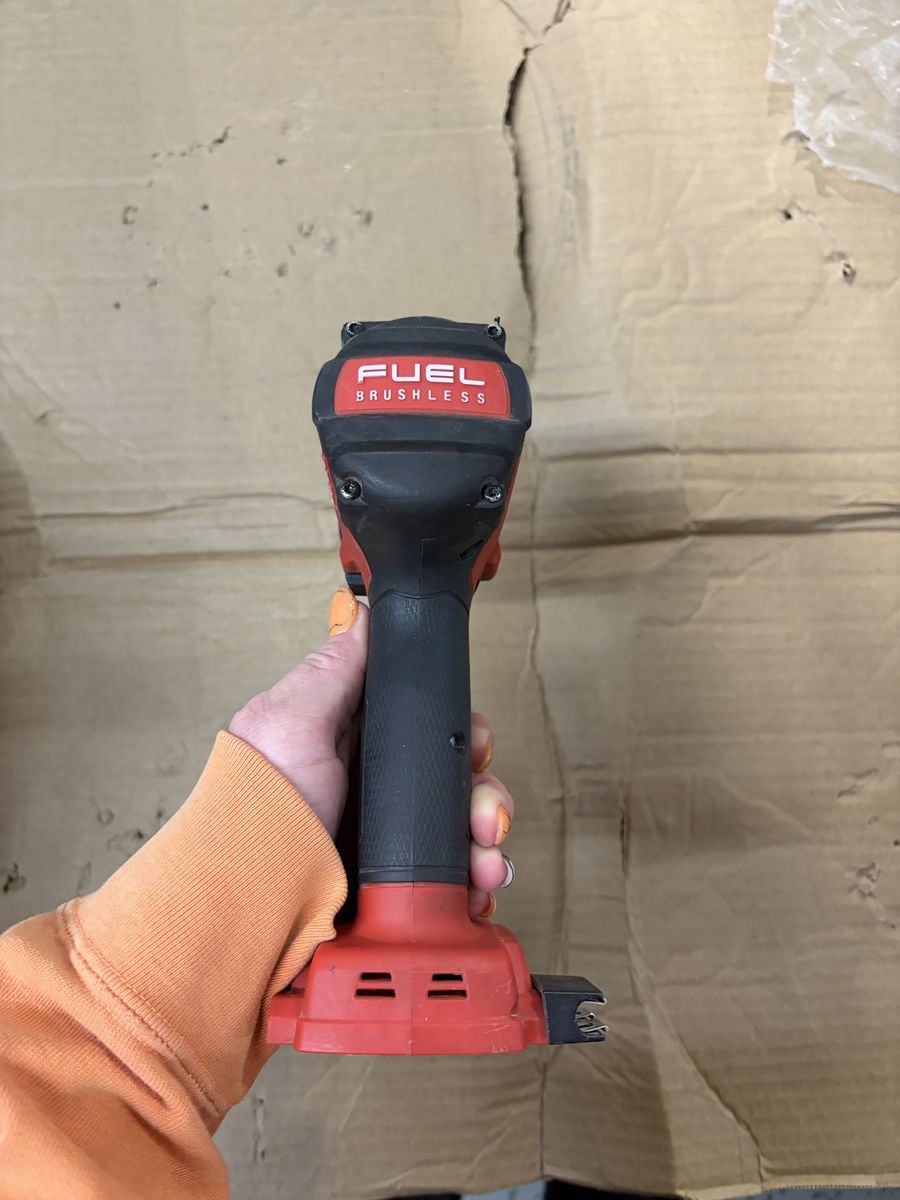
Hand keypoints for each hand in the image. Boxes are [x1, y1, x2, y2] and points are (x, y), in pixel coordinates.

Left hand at [229, 588, 514, 917]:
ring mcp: (386, 847)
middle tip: (485, 819)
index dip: (462, 737)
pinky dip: (474, 891)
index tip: (476, 750)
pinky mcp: (392, 893)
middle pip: (457, 786)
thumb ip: (330, 671)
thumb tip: (360, 614)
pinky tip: (475, 893)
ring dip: (487, 850)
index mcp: (357, 747)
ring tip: (483, 865)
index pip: (430, 730)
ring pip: (462, 838)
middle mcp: (376, 795)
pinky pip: (449, 890)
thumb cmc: (252, 806)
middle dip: (485, 800)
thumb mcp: (288, 721)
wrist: (239, 893)